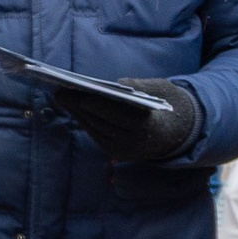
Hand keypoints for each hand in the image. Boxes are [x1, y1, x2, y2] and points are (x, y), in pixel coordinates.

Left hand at [53, 78, 202, 162]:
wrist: (176, 134)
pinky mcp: (116, 154)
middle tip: (60, 92)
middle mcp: (135, 143)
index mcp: (149, 126)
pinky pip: (97, 135)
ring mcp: (124, 151)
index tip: (78, 93)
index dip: (96, 104)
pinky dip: (85, 121)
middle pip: (101, 122)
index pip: (117, 115)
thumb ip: (140, 86)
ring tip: (62, 97)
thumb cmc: (164, 105)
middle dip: (79, 107)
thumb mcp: (160, 90)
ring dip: (77, 113)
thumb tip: (116, 84)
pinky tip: (74, 108)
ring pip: (95, 130)